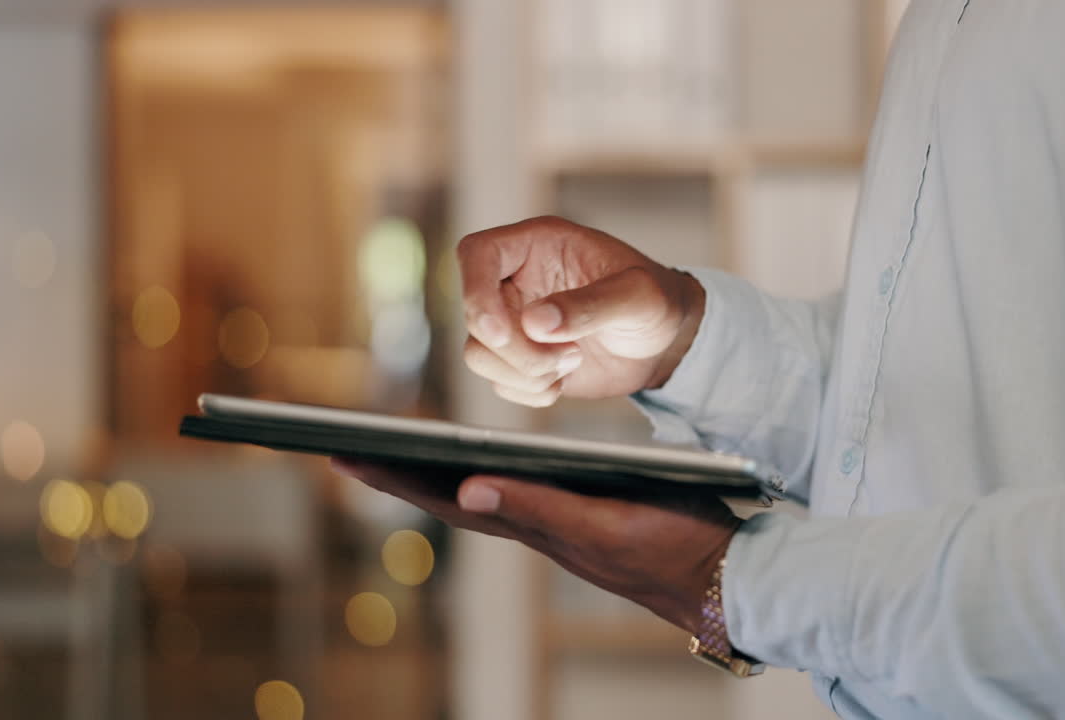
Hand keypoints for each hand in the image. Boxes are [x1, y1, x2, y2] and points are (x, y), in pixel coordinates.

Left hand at [331, 459, 739, 634]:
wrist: (722, 573)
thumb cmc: (670, 549)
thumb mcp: (604, 526)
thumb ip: (540, 509)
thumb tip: (466, 491)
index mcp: (533, 523)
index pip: (446, 497)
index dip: (393, 477)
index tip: (341, 454)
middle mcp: (535, 523)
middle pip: (450, 494)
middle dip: (397, 471)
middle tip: (344, 449)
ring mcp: (555, 521)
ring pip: (477, 493)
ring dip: (431, 474)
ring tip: (393, 454)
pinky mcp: (579, 514)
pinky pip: (513, 491)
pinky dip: (479, 475)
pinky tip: (474, 468)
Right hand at [458, 216, 705, 405]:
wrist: (666, 342)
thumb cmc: (658, 300)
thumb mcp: (638, 295)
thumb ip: (591, 305)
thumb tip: (536, 323)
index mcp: (538, 245)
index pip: (477, 253)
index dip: (474, 289)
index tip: (500, 328)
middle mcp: (518, 281)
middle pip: (476, 315)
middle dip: (516, 349)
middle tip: (570, 354)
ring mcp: (515, 321)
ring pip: (479, 353)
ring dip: (524, 372)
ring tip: (572, 362)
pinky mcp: (521, 358)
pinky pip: (499, 382)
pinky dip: (530, 391)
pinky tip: (565, 379)